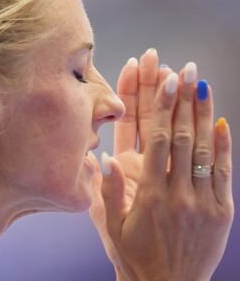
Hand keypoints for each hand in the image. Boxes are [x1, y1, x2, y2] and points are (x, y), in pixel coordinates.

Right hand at [100, 55, 233, 279]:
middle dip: (182, 100)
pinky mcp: (221, 211)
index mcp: (149, 195)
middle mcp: (178, 193)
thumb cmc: (134, 256)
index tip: (165, 80)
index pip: (156, 141)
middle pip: (181, 137)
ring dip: (202, 114)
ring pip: (202, 149)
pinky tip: (220, 121)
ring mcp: (203, 201)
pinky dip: (221, 145)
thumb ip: (107, 191)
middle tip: (186, 70)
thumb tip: (102, 156)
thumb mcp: (110, 227)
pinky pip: (223, 172)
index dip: (161, 107)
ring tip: (202, 84)